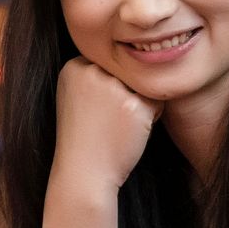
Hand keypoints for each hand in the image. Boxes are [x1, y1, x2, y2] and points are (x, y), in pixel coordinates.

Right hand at [52, 56, 159, 197]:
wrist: (83, 173)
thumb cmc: (84, 139)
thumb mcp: (77, 98)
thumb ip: (95, 76)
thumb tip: (134, 54)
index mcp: (73, 66)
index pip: (109, 66)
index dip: (108, 89)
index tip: (94, 112)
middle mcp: (91, 71)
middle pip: (127, 73)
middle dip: (125, 95)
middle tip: (107, 121)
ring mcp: (112, 87)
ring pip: (142, 85)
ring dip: (139, 105)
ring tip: (117, 127)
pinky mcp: (133, 105)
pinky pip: (155, 101)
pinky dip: (149, 118)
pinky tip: (129, 132)